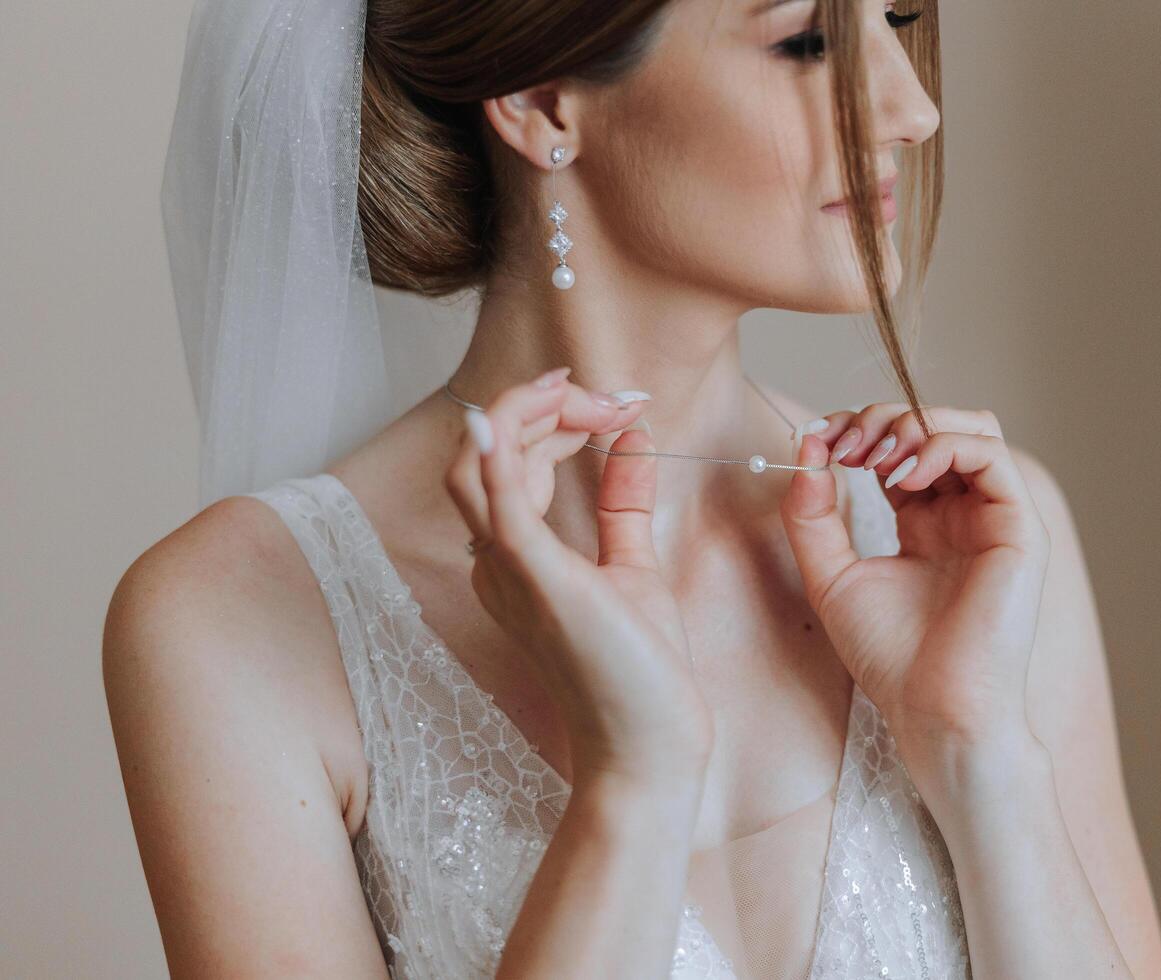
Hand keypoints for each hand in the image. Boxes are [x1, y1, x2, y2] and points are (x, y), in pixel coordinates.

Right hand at [445, 368, 713, 787]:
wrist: (650, 745)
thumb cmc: (638, 671)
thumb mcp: (632, 566)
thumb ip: (623, 504)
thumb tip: (633, 440)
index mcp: (513, 559)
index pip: (508, 461)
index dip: (553, 419)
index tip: (615, 405)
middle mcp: (496, 564)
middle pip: (483, 453)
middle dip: (542, 407)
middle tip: (607, 396)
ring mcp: (510, 572)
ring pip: (476, 466)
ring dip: (524, 414)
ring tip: (578, 392)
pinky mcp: (539, 579)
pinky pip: (499, 504)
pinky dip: (496, 454)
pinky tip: (499, 417)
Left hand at [779, 402, 1050, 750]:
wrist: (932, 709)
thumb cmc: (890, 656)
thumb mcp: (830, 575)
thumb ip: (812, 515)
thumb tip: (806, 448)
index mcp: (927, 523)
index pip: (900, 448)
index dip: (859, 430)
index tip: (817, 438)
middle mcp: (965, 514)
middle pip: (937, 426)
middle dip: (882, 420)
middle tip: (842, 444)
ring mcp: (996, 518)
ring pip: (972, 427)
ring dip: (914, 425)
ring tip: (871, 455)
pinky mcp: (1020, 528)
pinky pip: (993, 455)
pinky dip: (943, 447)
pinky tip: (902, 476)